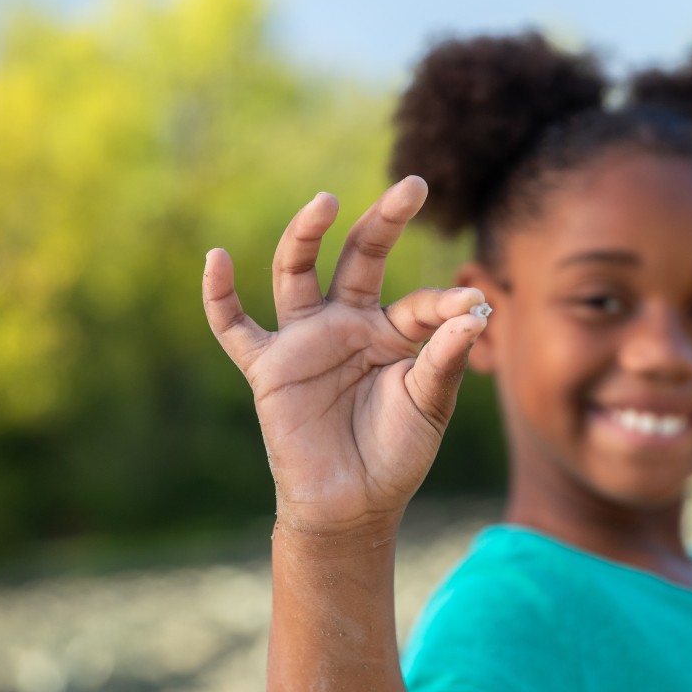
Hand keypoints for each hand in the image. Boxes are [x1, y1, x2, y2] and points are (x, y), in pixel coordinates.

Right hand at [202, 176, 488, 533]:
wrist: (352, 505)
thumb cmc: (396, 455)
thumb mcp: (428, 404)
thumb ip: (445, 358)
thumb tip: (475, 311)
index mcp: (391, 334)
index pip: (418, 302)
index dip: (445, 303)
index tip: (474, 307)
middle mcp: (347, 325)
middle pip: (359, 258)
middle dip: (383, 222)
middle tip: (414, 186)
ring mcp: (305, 341)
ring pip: (296, 274)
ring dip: (305, 236)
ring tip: (326, 202)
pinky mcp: (268, 367)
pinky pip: (234, 327)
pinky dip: (219, 296)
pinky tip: (216, 259)